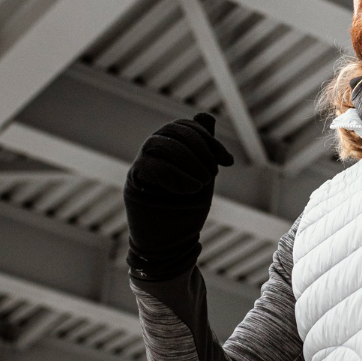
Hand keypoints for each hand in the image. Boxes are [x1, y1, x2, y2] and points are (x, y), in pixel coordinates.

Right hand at [124, 113, 233, 280]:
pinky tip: (192, 189)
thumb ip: (203, 147)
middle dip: (199, 148)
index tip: (227, 162)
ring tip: (203, 182)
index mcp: (169, 148)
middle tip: (213, 173)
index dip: (209, 139)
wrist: (172, 245)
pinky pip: (148, 165)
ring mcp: (140, 167)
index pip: (186, 127)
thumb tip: (205, 115)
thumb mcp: (202, 175)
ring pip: (158, 143)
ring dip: (187, 159)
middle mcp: (152, 153)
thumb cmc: (186, 211)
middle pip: (172, 131)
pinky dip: (174, 174)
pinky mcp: (134, 185)